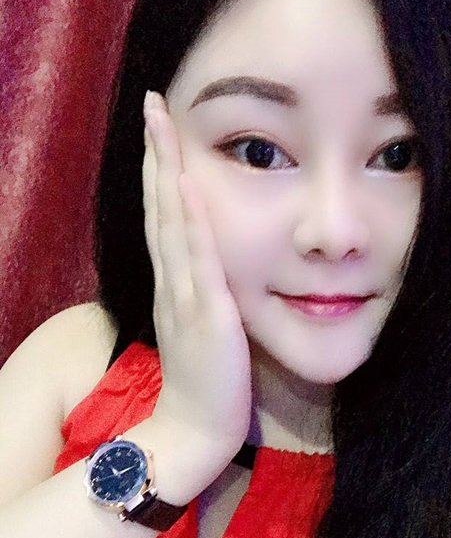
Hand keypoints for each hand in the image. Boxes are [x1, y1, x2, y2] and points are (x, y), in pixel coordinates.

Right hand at [142, 91, 252, 466]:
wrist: (196, 431)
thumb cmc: (207, 386)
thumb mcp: (201, 330)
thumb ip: (202, 297)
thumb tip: (212, 271)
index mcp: (175, 284)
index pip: (165, 217)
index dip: (160, 172)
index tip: (160, 130)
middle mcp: (173, 282)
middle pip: (160, 207)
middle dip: (156, 154)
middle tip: (152, 105)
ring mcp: (186, 295)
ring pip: (171, 221)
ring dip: (165, 170)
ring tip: (160, 124)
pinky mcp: (206, 314)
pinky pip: (198, 257)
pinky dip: (190, 217)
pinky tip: (187, 183)